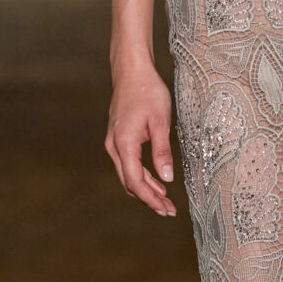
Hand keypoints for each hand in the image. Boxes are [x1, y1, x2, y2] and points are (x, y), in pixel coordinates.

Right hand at [105, 59, 178, 216]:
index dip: (151, 199)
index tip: (166, 209)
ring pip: (128, 175)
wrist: (131, 71)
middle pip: (130, 183)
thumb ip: (162, 151)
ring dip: (145, 189)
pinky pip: (128, 164)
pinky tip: (156, 180)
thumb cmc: (148, 91)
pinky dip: (141, 176)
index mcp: (125, 144)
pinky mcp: (118, 138)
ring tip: (165, 199)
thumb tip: (167, 178)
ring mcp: (114, 142)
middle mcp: (115, 146)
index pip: (136, 182)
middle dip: (149, 199)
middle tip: (168, 210)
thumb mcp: (161, 121)